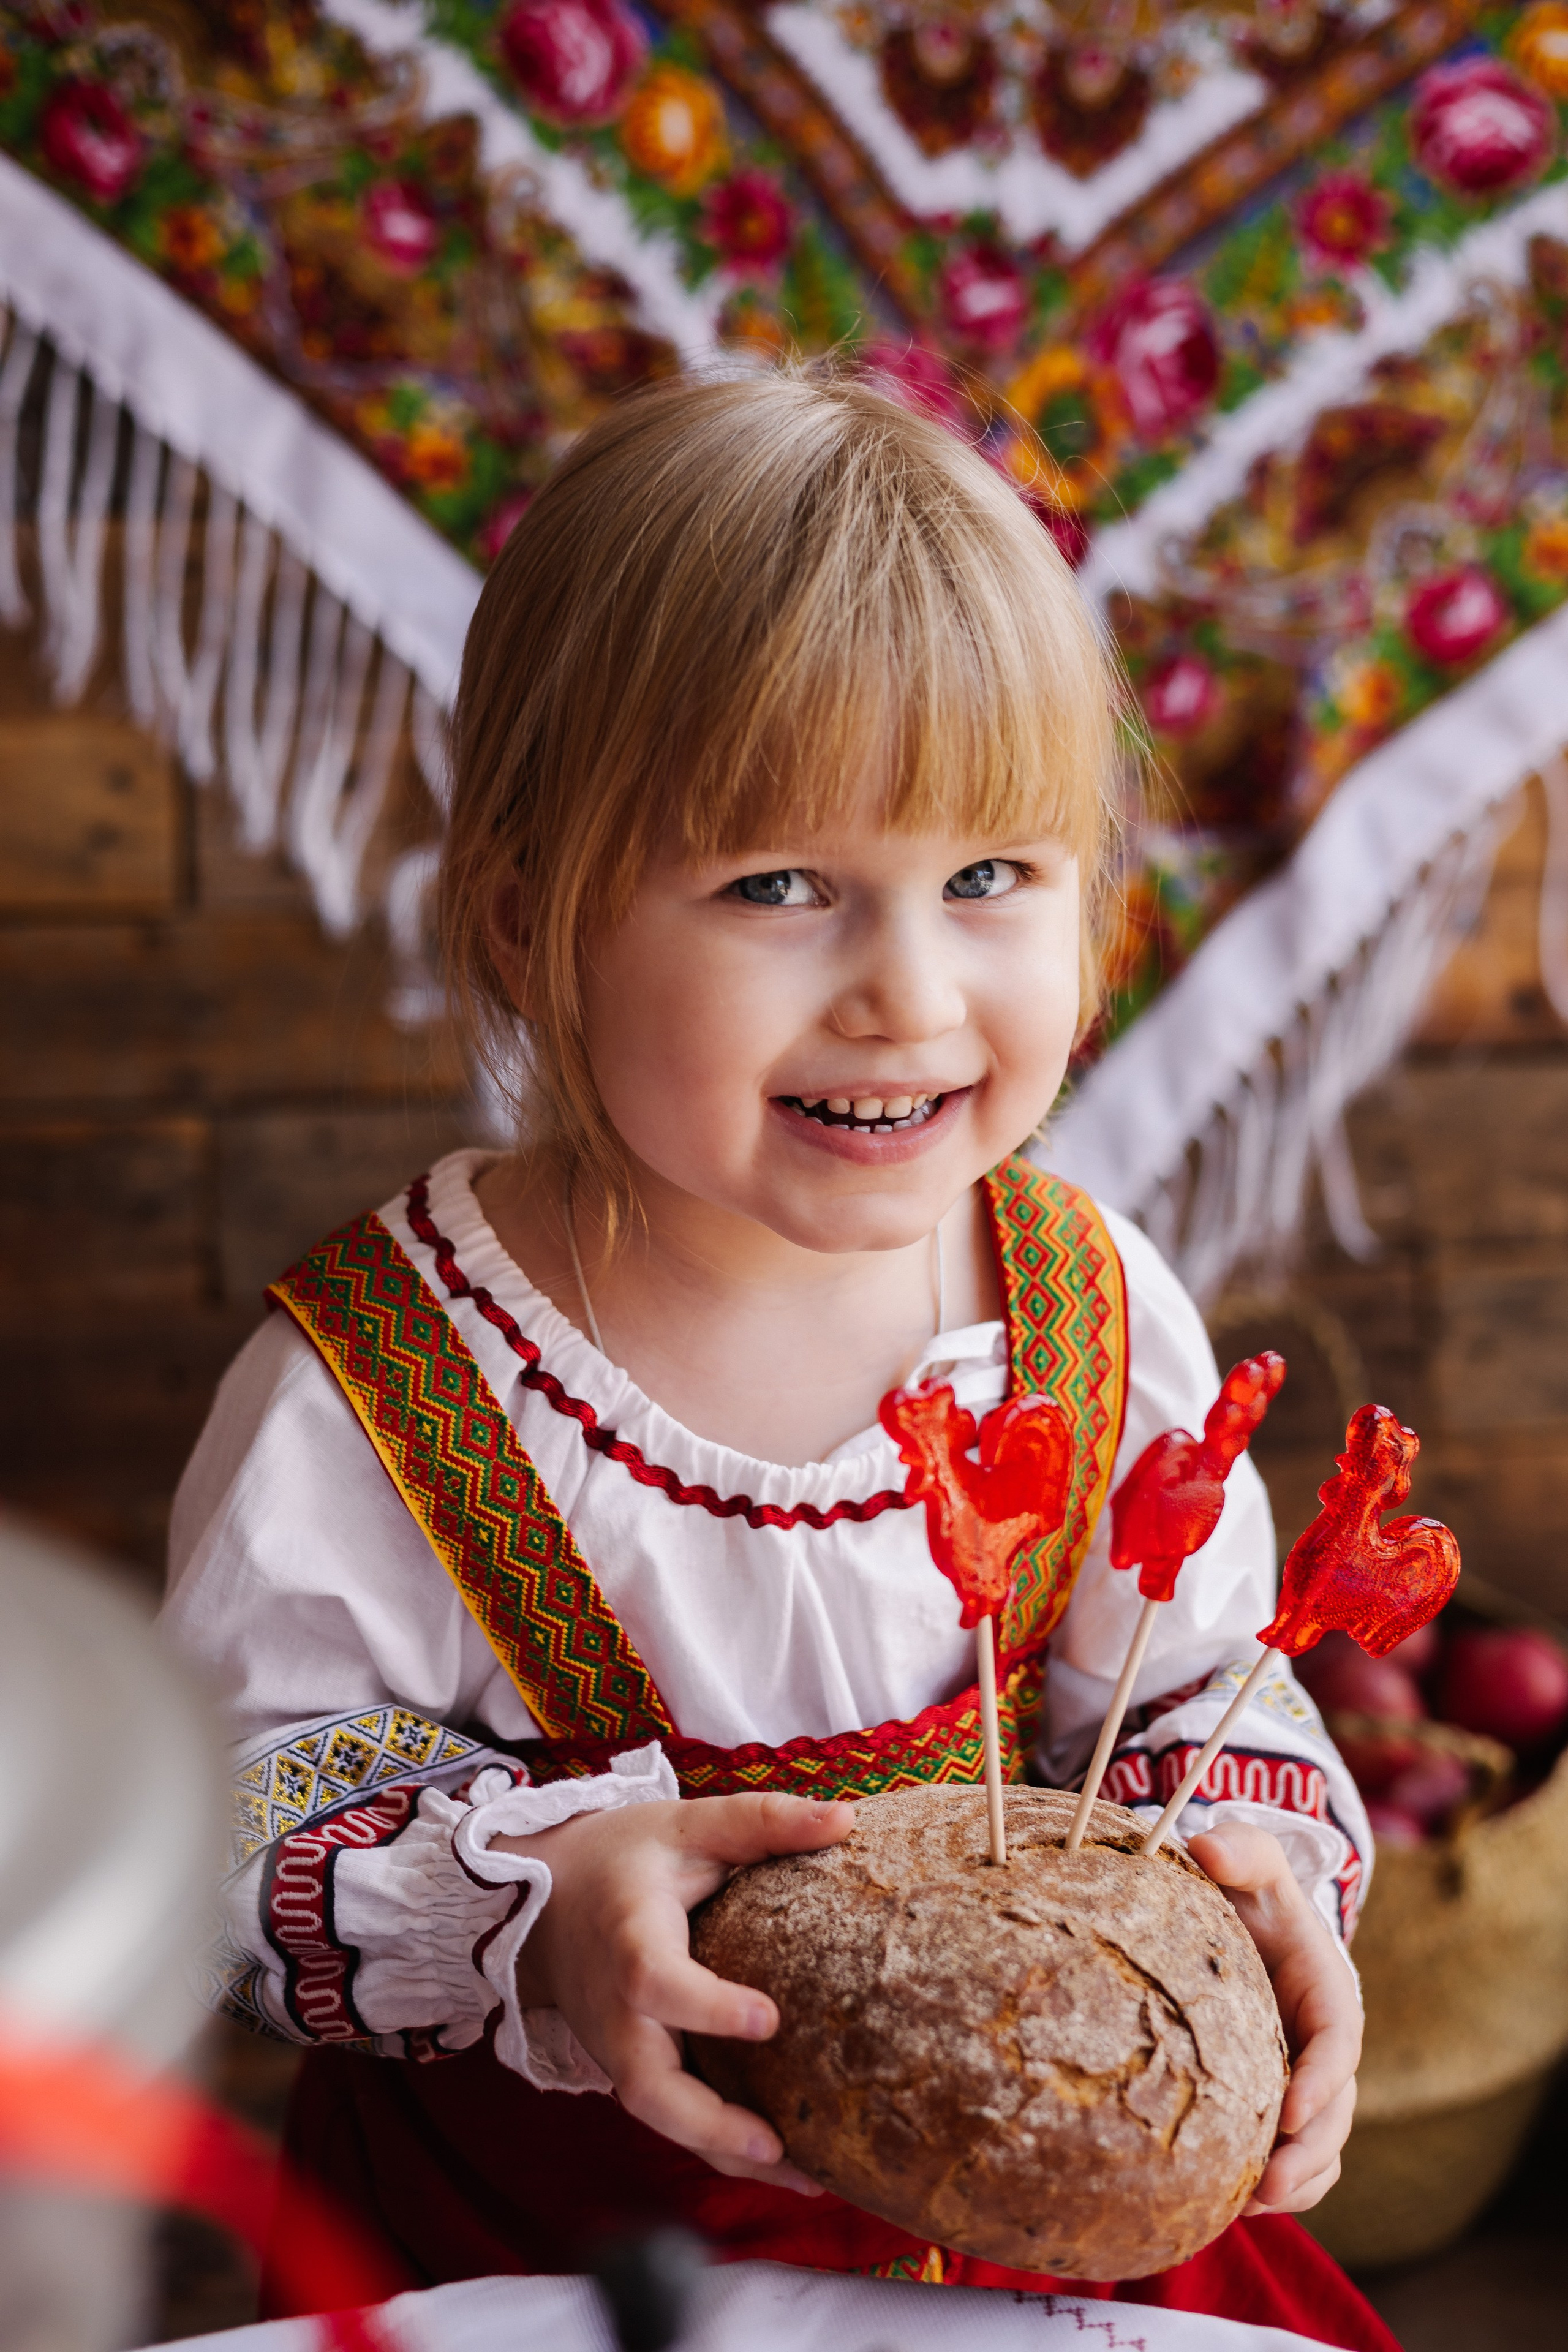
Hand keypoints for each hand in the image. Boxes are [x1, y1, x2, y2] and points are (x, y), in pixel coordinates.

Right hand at [493, 1792, 855, 2191]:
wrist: (540, 1899)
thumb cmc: (620, 1858)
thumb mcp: (684, 1823)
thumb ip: (760, 1821)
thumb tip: (846, 1819)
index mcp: (628, 1938)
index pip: (654, 1983)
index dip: (705, 2005)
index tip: (767, 2019)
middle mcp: (615, 2007)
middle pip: (646, 2084)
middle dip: (708, 2123)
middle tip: (778, 2142)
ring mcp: (614, 2046)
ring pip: (658, 2116)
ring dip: (723, 2151)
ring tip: (803, 2174)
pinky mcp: (626, 2067)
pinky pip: (666, 2115)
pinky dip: (715, 2144)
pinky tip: (781, 2160)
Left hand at [1186, 1825, 1360, 2216]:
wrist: (1244, 1919)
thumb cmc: (1250, 1891)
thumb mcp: (1251, 1862)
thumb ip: (1239, 1849)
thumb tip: (1204, 1845)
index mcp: (1328, 1993)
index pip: (1336, 2044)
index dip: (1319, 2082)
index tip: (1289, 2112)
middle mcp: (1327, 2046)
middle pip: (1333, 2112)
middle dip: (1307, 2155)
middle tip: (1266, 2189)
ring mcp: (1308, 2079)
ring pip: (1320, 2147)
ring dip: (1295, 2182)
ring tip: (1246, 2209)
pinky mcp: (1282, 2101)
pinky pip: (1297, 2156)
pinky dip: (1280, 2184)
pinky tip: (1234, 2203)